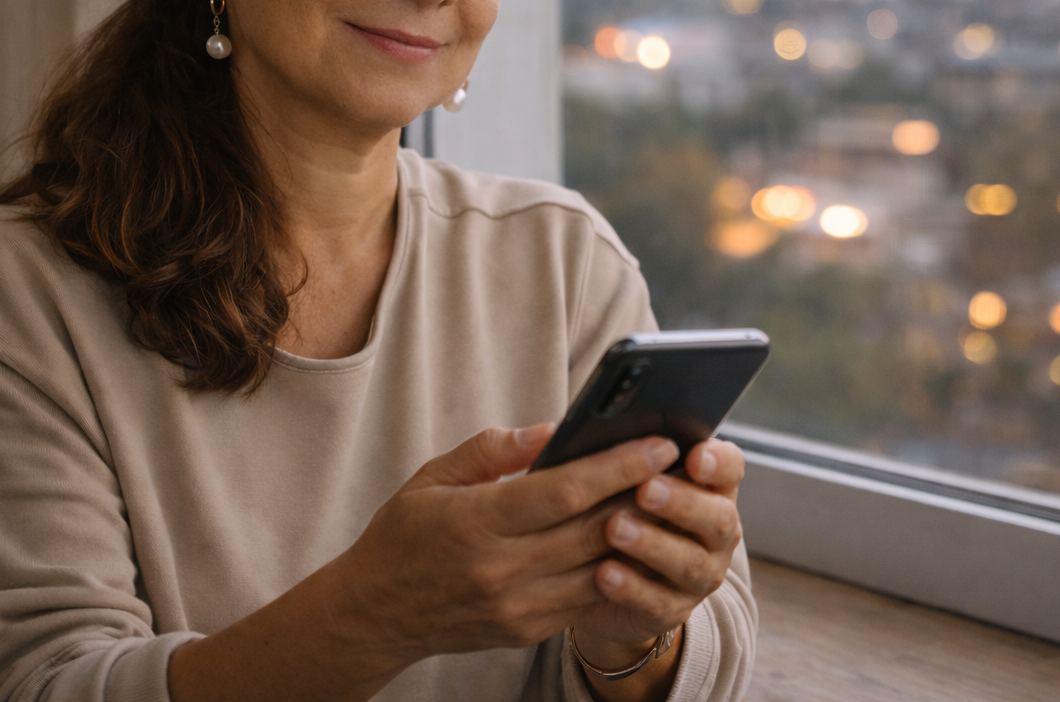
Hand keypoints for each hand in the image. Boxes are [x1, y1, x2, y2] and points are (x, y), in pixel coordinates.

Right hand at [333, 425, 681, 663]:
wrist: (374, 615)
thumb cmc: (404, 535)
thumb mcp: (434, 477)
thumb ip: (494, 451)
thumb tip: (554, 429)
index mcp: (476, 523)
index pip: (564, 491)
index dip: (618, 466)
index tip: (659, 443)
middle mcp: (501, 570)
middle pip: (593, 529)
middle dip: (645, 494)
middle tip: (684, 464)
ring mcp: (518, 607)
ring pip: (600, 568)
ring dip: (641, 534)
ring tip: (671, 498)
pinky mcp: (527, 630)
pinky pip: (586, 598)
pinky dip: (617, 568)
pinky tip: (638, 539)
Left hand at [570, 438, 744, 662]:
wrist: (609, 577)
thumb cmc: (621, 507)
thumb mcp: (626, 477)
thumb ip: (625, 454)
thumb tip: (585, 429)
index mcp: (711, 489)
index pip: (730, 469)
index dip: (718, 463)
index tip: (694, 455)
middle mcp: (716, 532)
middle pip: (717, 518)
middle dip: (682, 502)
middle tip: (645, 489)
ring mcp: (700, 574)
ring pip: (690, 563)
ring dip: (653, 544)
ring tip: (615, 528)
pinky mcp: (672, 610)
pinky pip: (658, 603)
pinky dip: (632, 589)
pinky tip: (604, 573)